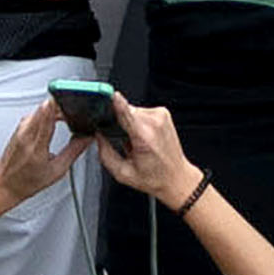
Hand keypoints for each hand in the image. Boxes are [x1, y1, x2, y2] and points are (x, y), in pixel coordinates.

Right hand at [101, 88, 203, 213]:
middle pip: (126, 111)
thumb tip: (98, 137)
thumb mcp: (123, 174)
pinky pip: (142, 111)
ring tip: (136, 142)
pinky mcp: (163, 112)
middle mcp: (155, 123)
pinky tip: (143, 137)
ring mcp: (161, 115)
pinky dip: (138, 122)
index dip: (117, 103)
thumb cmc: (154, 178)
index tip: (109, 96)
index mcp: (145, 137)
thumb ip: (106, 154)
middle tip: (125, 142)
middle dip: (120, 123)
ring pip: (133, 110)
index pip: (127, 113)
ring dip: (129, 122)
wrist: (176, 177)